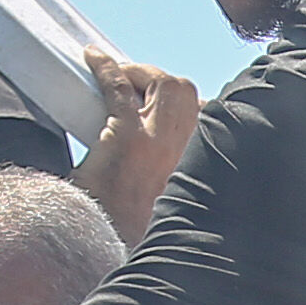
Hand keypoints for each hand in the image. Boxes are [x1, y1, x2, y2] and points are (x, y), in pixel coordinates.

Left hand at [71, 53, 206, 245]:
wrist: (103, 246)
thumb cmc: (125, 231)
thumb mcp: (164, 211)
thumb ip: (171, 187)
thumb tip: (164, 171)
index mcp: (198, 171)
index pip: (211, 122)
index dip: (191, 106)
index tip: (170, 105)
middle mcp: (185, 155)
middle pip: (190, 97)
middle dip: (163, 83)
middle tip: (137, 87)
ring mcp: (157, 144)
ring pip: (167, 86)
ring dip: (144, 75)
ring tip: (122, 78)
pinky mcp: (127, 138)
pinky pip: (121, 88)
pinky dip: (107, 68)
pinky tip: (94, 58)